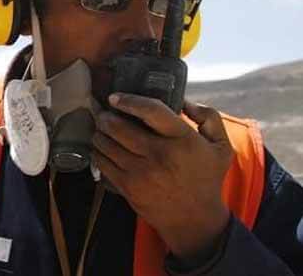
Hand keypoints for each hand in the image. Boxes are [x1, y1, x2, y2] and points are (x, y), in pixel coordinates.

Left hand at [92, 94, 232, 261]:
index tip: (114, 97)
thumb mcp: (221, 146)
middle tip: (102, 111)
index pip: (151, 111)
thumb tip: (183, 100)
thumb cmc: (205, 178)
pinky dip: (98, 151)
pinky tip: (101, 146)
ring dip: (99, 132)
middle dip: (105, 116)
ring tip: (101, 127)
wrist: (195, 221)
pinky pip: (103, 163)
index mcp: (182, 139)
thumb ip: (208, 117)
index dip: (129, 100)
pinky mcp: (128, 187)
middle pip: (119, 127)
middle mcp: (160, 154)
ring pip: (106, 144)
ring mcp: (141, 172)